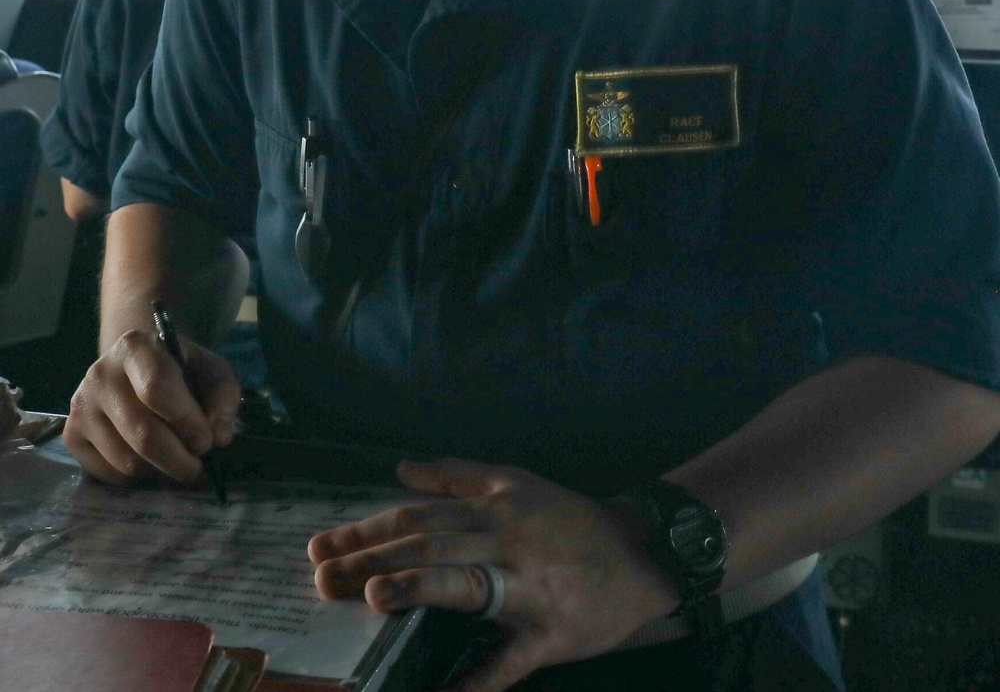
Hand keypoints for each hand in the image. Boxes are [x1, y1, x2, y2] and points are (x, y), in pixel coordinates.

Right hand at [63, 329, 240, 485]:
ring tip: (175, 458)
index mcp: (135, 347)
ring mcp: (81, 406)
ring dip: (160, 471)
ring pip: (127, 461)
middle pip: (143, 434)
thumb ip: (224, 396)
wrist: (135, 367)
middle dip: (179, 459)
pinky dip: (137, 478)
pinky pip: (109, 474)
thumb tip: (220, 435)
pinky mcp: (71, 435)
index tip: (208, 440)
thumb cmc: (179, 369)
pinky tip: (150, 460)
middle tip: (198, 465)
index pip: (157, 391)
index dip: (188, 423)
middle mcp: (100, 374)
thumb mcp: (210, 369)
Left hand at [307, 457, 676, 691]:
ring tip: (372, 597)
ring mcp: (529, 587)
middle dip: (373, 559)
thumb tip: (400, 469)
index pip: (418, 516)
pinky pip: (508, 663)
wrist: (644, 555)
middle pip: (430, 545)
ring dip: (417, 589)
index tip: (321, 546)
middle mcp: (506, 540)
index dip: (368, 530)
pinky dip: (475, 684)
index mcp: (494, 506)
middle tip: (323, 578)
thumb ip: (457, 473)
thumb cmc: (570, 519)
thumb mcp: (517, 482)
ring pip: (466, 585)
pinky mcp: (550, 636)